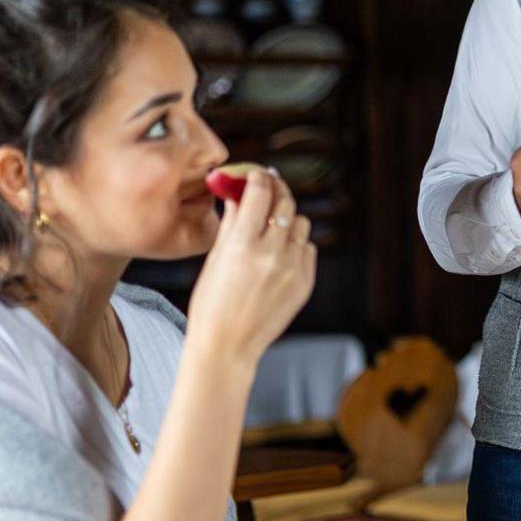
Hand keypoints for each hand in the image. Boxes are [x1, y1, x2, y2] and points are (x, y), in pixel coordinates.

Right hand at [186, 167, 315, 369]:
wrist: (227, 346)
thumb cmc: (212, 303)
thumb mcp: (215, 258)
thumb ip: (232, 221)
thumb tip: (238, 190)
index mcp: (242, 245)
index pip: (259, 192)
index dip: (258, 177)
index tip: (256, 174)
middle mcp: (271, 254)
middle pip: (285, 203)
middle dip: (276, 191)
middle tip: (268, 188)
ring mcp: (292, 268)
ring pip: (301, 223)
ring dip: (287, 220)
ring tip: (271, 228)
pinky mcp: (305, 282)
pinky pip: (308, 248)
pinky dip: (296, 244)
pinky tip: (279, 254)